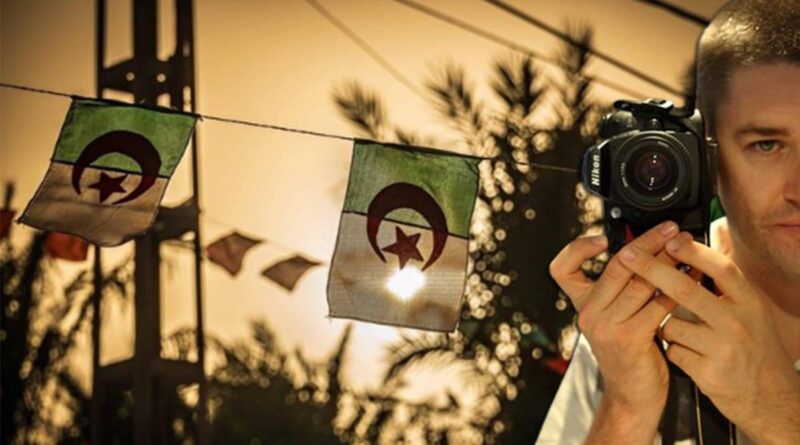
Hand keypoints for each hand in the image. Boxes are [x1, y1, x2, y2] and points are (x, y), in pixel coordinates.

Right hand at [549, 221, 680, 414]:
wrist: (633, 397)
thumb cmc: (631, 354)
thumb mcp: (616, 317)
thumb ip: (622, 288)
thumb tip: (647, 247)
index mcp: (583, 304)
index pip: (562, 269)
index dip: (578, 249)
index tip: (604, 238)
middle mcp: (589, 313)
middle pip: (617, 265)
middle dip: (648, 241)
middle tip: (671, 229)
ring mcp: (607, 327)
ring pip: (640, 282)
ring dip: (669, 261)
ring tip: (688, 250)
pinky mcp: (629, 339)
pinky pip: (657, 305)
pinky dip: (678, 290)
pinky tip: (694, 281)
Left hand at [618, 232, 799, 443]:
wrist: (772, 398)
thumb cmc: (756, 350)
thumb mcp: (752, 312)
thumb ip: (725, 287)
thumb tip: (692, 250)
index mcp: (749, 303)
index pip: (720, 268)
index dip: (692, 251)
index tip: (668, 239)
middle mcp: (737, 323)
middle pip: (685, 290)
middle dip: (651, 269)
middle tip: (628, 255)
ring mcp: (722, 349)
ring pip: (671, 325)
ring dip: (664, 326)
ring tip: (682, 334)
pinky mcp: (708, 372)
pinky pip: (673, 351)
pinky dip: (673, 350)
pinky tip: (689, 355)